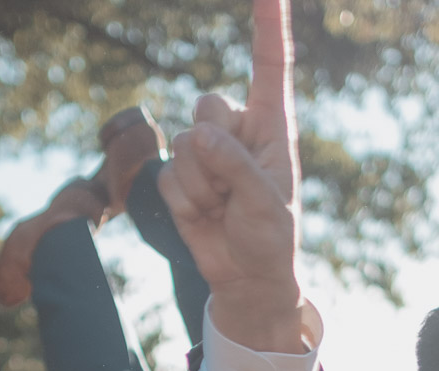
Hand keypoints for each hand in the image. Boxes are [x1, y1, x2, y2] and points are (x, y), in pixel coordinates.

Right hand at [157, 0, 302, 350]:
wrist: (246, 278)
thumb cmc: (270, 238)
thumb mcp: (266, 203)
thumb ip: (235, 165)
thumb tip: (198, 134)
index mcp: (272, 125)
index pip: (270, 65)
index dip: (268, 25)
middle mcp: (237, 130)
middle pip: (206, 105)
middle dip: (215, 151)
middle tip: (235, 192)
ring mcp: (205, 152)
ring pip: (182, 144)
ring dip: (201, 185)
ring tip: (224, 209)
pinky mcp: (180, 177)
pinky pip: (166, 176)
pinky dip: (185, 202)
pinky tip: (205, 217)